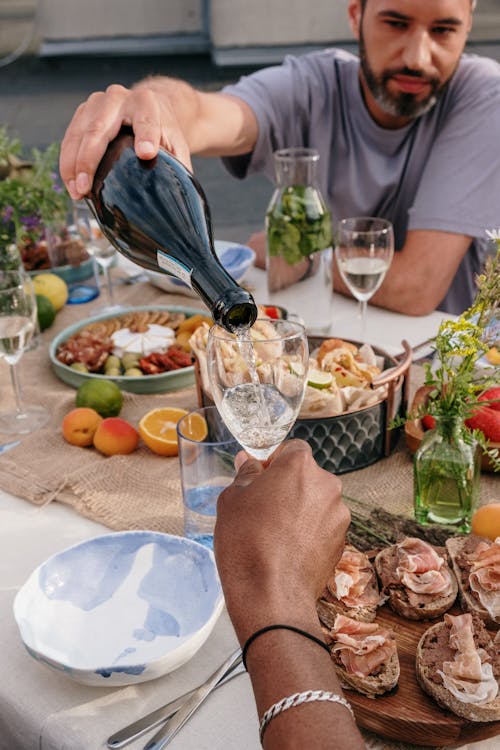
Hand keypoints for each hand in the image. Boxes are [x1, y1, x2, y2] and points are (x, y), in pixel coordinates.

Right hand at [59, 83, 191, 199]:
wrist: (149, 108)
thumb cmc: (164, 133)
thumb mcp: (176, 146)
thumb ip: (179, 166)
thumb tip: (179, 198)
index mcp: (147, 103)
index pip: (146, 119)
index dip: (146, 135)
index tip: (146, 154)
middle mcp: (119, 98)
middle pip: (99, 129)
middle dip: (89, 161)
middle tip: (86, 188)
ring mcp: (96, 103)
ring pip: (78, 134)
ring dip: (72, 165)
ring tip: (76, 192)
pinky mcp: (83, 112)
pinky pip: (70, 138)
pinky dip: (68, 163)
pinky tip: (71, 184)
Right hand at [214, 439, 348, 640]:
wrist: (271, 595)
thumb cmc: (247, 543)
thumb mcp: (233, 500)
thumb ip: (245, 474)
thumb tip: (249, 462)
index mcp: (300, 466)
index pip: (292, 449)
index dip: (274, 462)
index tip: (259, 479)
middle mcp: (327, 484)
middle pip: (306, 476)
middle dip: (287, 487)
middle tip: (262, 509)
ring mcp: (338, 514)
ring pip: (315, 502)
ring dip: (299, 510)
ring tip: (274, 534)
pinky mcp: (342, 541)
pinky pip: (322, 526)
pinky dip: (309, 531)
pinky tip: (288, 549)